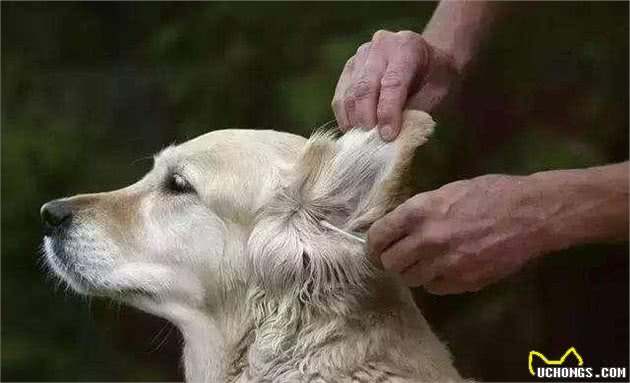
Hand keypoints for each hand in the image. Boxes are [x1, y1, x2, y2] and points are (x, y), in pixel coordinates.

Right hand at [331, 30, 459, 140]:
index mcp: (406, 47)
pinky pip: (340, 96)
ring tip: (362, 140)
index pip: (392, 82)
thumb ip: (416, 110)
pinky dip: (345, 117)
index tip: (388, 136)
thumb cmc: (435, 78)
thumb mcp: (437, 92)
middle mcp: (380, 45)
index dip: (388, 112)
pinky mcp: (348, 69)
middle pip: (365, 86)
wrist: (427, 59)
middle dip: (366, 118)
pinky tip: (354, 131)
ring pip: (349, 93)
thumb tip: (393, 136)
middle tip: (371, 141)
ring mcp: (360, 56)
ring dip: (353, 120)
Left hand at [368, 175, 554, 294]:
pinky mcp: (464, 282)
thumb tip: (397, 226)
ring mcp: (445, 264)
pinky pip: (434, 288)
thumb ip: (418, 211)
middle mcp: (427, 240)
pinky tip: (445, 268)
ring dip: (413, 271)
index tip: (376, 247)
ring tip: (424, 261)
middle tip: (399, 255)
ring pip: (410, 279)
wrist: (532, 213)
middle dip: (391, 259)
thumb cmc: (491, 193)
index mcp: (419, 212)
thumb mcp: (447, 191)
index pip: (377, 237)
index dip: (374, 244)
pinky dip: (435, 281)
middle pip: (389, 263)